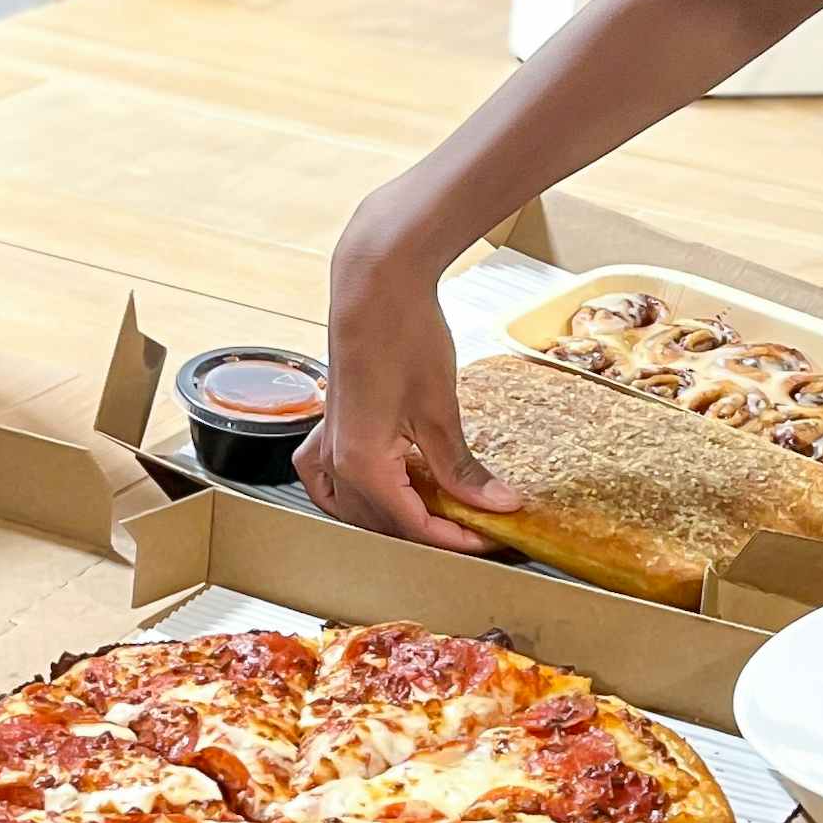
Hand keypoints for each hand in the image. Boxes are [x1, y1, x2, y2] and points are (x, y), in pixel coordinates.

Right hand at [295, 202, 521, 553]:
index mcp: (363, 465)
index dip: (457, 539)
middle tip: (477, 526)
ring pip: (355, 508)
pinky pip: (325, 478)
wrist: (376, 283)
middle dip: (432, 530)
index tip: (493, 538)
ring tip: (436, 513)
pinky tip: (370, 492)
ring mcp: (326, 443)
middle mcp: (336, 462)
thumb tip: (497, 505)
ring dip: (394, 517)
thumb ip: (462, 469)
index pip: (413, 527)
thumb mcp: (441, 409)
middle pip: (384, 524)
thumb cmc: (404, 334)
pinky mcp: (328, 423)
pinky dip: (348, 494)